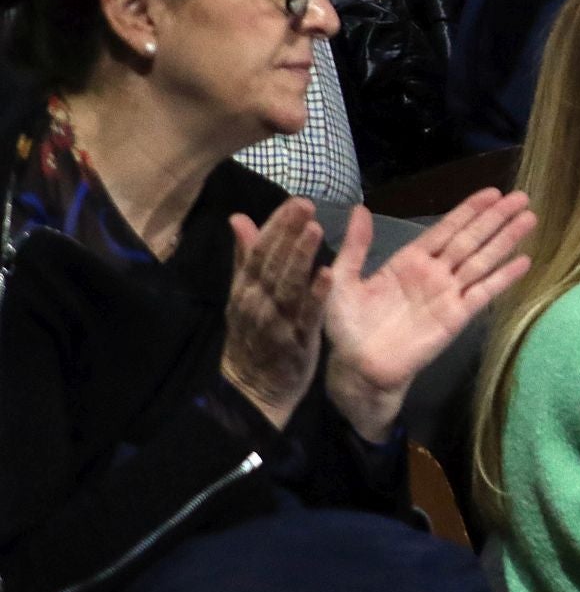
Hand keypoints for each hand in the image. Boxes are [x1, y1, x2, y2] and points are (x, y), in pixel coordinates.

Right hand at [223, 199, 331, 430]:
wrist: (252, 391)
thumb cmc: (254, 338)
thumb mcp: (244, 297)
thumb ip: (244, 258)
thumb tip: (238, 218)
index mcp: (246, 288)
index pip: (260, 250)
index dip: (277, 225)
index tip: (296, 200)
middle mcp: (258, 301)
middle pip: (273, 262)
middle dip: (289, 232)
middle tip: (306, 204)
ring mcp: (276, 322)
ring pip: (288, 285)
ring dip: (301, 257)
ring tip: (316, 230)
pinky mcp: (295, 341)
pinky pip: (307, 316)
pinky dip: (316, 295)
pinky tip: (329, 274)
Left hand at [324, 191, 535, 441]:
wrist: (358, 368)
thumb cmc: (347, 327)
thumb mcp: (343, 280)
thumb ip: (356, 246)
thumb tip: (361, 208)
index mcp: (409, 261)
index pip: (445, 229)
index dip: (469, 210)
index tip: (492, 193)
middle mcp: (435, 273)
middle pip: (471, 239)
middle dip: (496, 218)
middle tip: (522, 197)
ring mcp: (449, 294)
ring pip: (483, 260)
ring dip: (506, 240)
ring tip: (530, 219)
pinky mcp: (457, 317)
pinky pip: (484, 292)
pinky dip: (504, 277)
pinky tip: (524, 261)